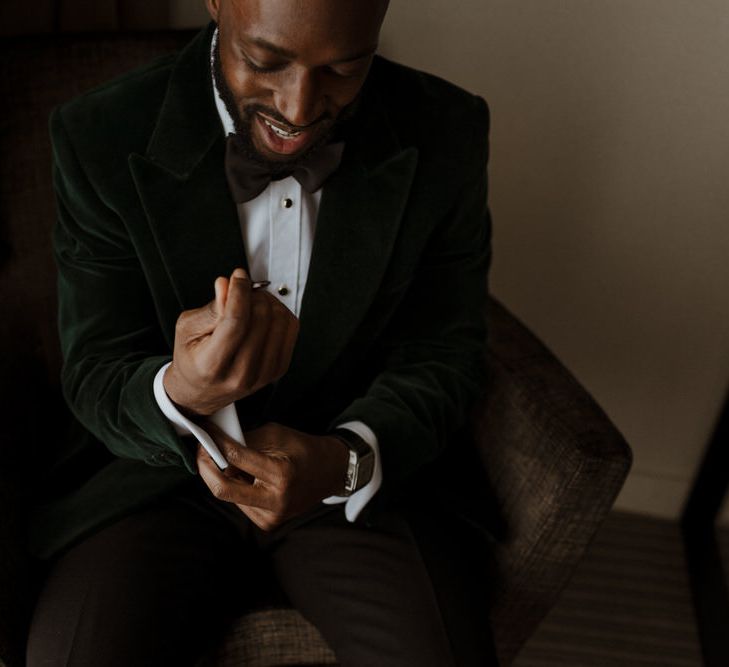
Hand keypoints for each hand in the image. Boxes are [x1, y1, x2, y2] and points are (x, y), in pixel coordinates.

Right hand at [164, 268, 298, 415]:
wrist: (202, 392)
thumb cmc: (192, 357)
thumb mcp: (187, 330)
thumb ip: (210, 308)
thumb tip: (226, 284)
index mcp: (212, 365)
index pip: (235, 321)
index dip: (239, 292)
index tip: (238, 276)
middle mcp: (241, 374)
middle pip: (261, 318)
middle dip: (252, 294)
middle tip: (241, 289)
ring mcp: (263, 374)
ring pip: (279, 320)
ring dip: (267, 301)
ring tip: (251, 301)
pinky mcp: (278, 369)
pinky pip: (290, 328)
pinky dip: (279, 313)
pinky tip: (264, 313)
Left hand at [196, 421, 349, 530]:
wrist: (328, 473)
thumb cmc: (303, 449)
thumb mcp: (277, 434)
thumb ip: (246, 440)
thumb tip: (215, 441)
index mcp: (281, 474)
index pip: (236, 458)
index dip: (216, 443)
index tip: (205, 432)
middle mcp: (276, 500)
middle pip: (222, 489)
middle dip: (205, 467)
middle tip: (201, 450)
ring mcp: (271, 516)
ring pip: (229, 495)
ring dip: (223, 476)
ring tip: (233, 461)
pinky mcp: (267, 524)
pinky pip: (239, 503)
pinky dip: (237, 487)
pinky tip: (249, 478)